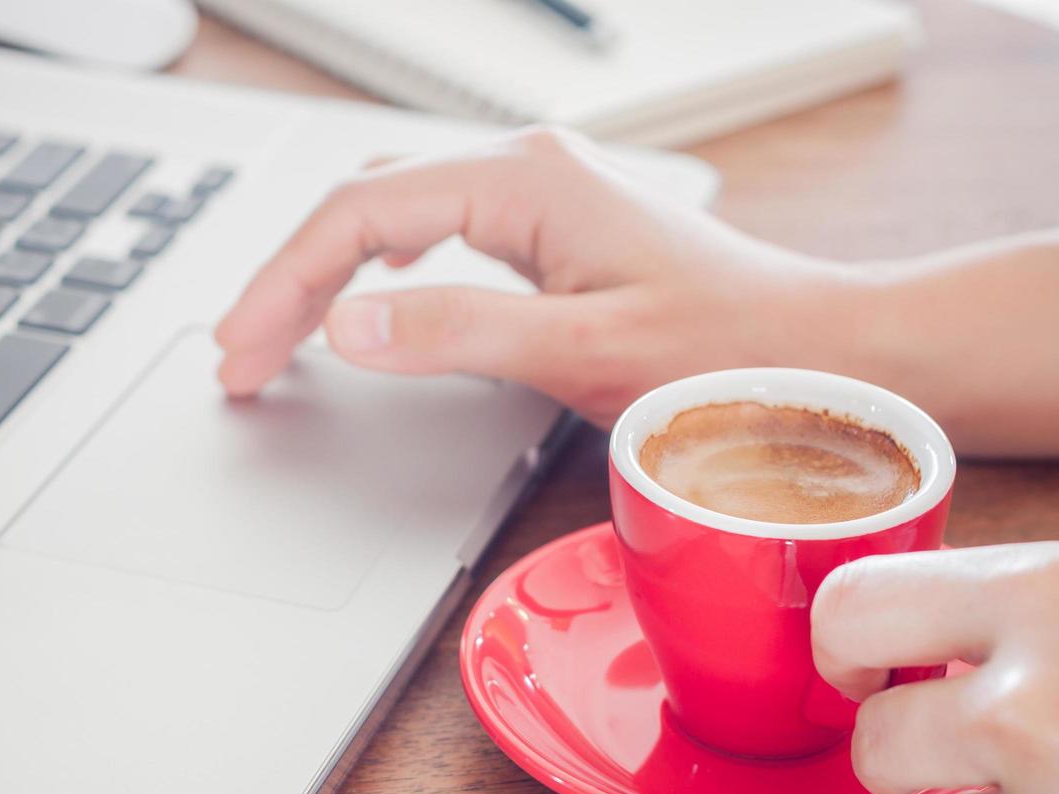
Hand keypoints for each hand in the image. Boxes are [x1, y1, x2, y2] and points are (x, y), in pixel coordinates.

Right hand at [214, 126, 855, 427]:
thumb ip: (461, 332)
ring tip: (274, 332)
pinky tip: (363, 295)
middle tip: (239, 356)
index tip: (245, 353)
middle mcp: (528, 172)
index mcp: (527, 182)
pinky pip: (436, 233)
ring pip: (394, 215)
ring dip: (327, 272)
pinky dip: (380, 268)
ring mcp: (540, 197)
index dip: (287, 285)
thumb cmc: (729, 353)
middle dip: (290, 279)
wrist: (819, 352)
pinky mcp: (553, 232)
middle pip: (365, 205)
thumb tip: (350, 324)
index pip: (361, 215)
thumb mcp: (586, 352)